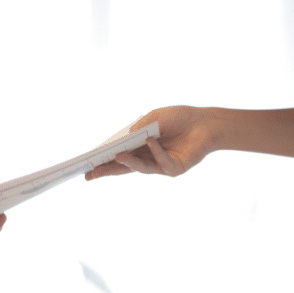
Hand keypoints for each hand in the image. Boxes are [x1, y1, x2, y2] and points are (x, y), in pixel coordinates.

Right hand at [85, 106, 214, 179]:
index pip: (118, 156)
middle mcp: (147, 158)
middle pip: (124, 167)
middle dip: (107, 170)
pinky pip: (161, 162)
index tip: (87, 164)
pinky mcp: (174, 169)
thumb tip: (124, 139)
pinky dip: (155, 151)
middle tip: (90, 174)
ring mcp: (160, 165)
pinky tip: (150, 141)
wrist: (205, 122)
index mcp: (140, 147)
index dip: (104, 160)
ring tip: (116, 156)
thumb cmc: (179, 118)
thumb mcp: (154, 118)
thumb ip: (139, 128)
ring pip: (140, 167)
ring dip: (128, 162)